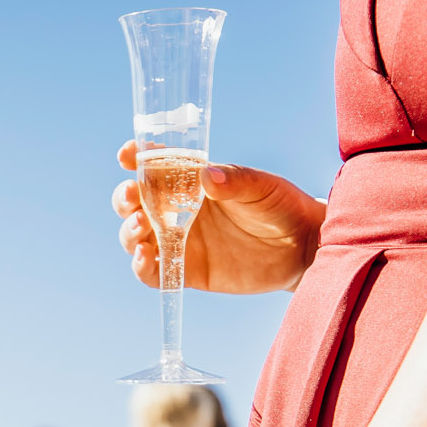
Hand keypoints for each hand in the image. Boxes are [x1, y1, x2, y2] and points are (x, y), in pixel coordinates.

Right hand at [112, 141, 325, 294]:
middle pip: (134, 202)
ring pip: (136, 236)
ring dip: (129, 231)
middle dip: (124, 198)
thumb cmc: (282, 206)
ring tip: (142, 225)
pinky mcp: (187, 271)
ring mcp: (181, 241)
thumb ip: (235, 181)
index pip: (154, 166)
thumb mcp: (261, 187)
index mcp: (191, 181)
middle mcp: (179, 210)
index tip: (126, 154)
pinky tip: (145, 256)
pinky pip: (153, 272)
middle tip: (132, 197)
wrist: (302, 247)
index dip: (135, 158)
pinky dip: (141, 266)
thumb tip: (207, 176)